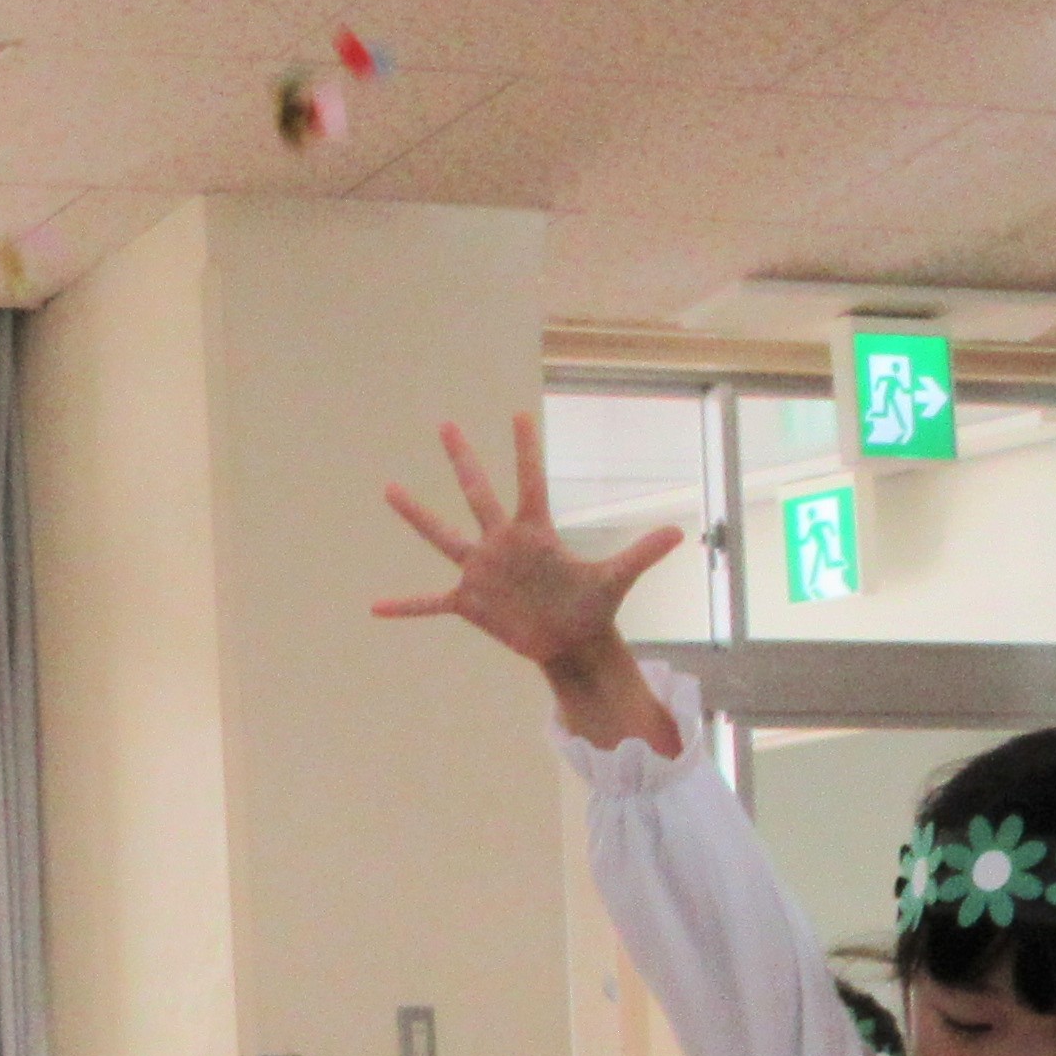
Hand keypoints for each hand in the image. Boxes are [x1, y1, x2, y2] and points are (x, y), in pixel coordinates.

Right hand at [373, 416, 681, 750]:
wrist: (570, 641)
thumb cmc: (592, 606)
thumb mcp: (617, 578)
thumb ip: (642, 553)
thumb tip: (679, 533)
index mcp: (535, 532)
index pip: (529, 482)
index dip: (525, 451)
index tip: (519, 415)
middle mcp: (503, 543)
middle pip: (478, 493)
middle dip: (463, 459)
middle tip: (447, 424)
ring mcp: (482, 570)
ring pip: (444, 535)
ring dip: (417, 514)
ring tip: (390, 489)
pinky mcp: (469, 602)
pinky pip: (430, 603)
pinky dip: (405, 606)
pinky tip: (375, 607)